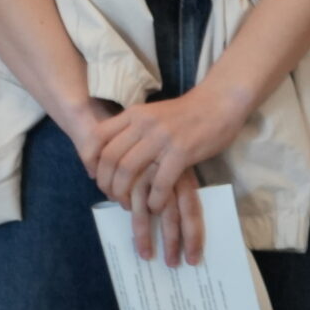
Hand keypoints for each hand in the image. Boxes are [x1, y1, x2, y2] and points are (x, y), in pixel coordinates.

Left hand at [88, 89, 245, 264]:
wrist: (219, 103)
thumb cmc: (185, 113)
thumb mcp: (151, 114)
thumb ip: (132, 128)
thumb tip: (113, 153)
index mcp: (133, 114)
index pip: (98, 136)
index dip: (89, 158)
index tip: (93, 175)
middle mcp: (143, 124)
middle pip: (110, 157)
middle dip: (106, 182)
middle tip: (111, 196)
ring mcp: (161, 138)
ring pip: (129, 170)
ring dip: (125, 193)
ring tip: (129, 205)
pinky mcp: (182, 152)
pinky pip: (160, 181)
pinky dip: (154, 198)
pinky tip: (155, 206)